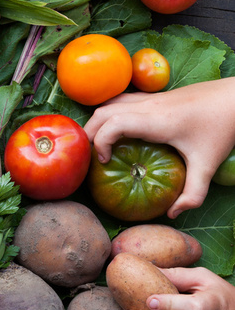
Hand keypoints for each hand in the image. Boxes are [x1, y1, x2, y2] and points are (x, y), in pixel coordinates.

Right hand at [84, 78, 234, 217]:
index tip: (104, 161)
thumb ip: (193, 192)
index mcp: (156, 121)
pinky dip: (109, 113)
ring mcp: (150, 98)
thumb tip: (173, 214)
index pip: (112, 124)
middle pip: (102, 113)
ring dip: (96, 122)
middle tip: (91, 157)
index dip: (99, 142)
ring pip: (108, 103)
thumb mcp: (208, 164)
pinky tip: (115, 128)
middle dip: (89, 134)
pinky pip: (120, 100)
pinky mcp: (155, 95)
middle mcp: (148, 105)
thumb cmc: (223, 127)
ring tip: (97, 144)